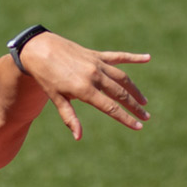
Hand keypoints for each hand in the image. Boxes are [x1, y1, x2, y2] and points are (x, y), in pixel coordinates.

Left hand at [18, 35, 150, 138]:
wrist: (39, 49)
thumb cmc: (46, 77)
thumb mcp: (56, 99)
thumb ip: (70, 117)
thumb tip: (78, 137)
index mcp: (84, 89)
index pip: (111, 108)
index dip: (126, 118)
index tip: (138, 126)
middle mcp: (94, 76)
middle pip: (120, 94)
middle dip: (134, 107)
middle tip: (146, 117)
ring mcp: (97, 64)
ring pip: (122, 77)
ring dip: (134, 90)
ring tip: (144, 101)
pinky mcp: (96, 55)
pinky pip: (118, 56)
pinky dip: (133, 58)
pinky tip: (147, 58)